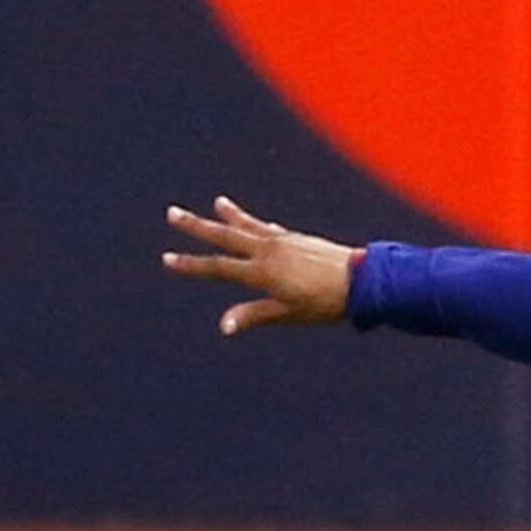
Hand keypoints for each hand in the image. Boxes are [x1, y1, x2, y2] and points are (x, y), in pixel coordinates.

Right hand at [160, 196, 359, 335]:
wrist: (362, 281)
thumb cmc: (326, 303)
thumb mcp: (288, 314)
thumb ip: (255, 316)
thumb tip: (224, 326)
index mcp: (262, 272)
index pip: (219, 267)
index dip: (192, 265)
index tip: (168, 259)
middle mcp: (268, 250)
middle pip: (225, 236)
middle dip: (197, 227)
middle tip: (172, 213)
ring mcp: (283, 241)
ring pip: (247, 226)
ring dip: (228, 216)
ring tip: (216, 203)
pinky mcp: (297, 239)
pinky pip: (269, 228)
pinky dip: (255, 223)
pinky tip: (251, 221)